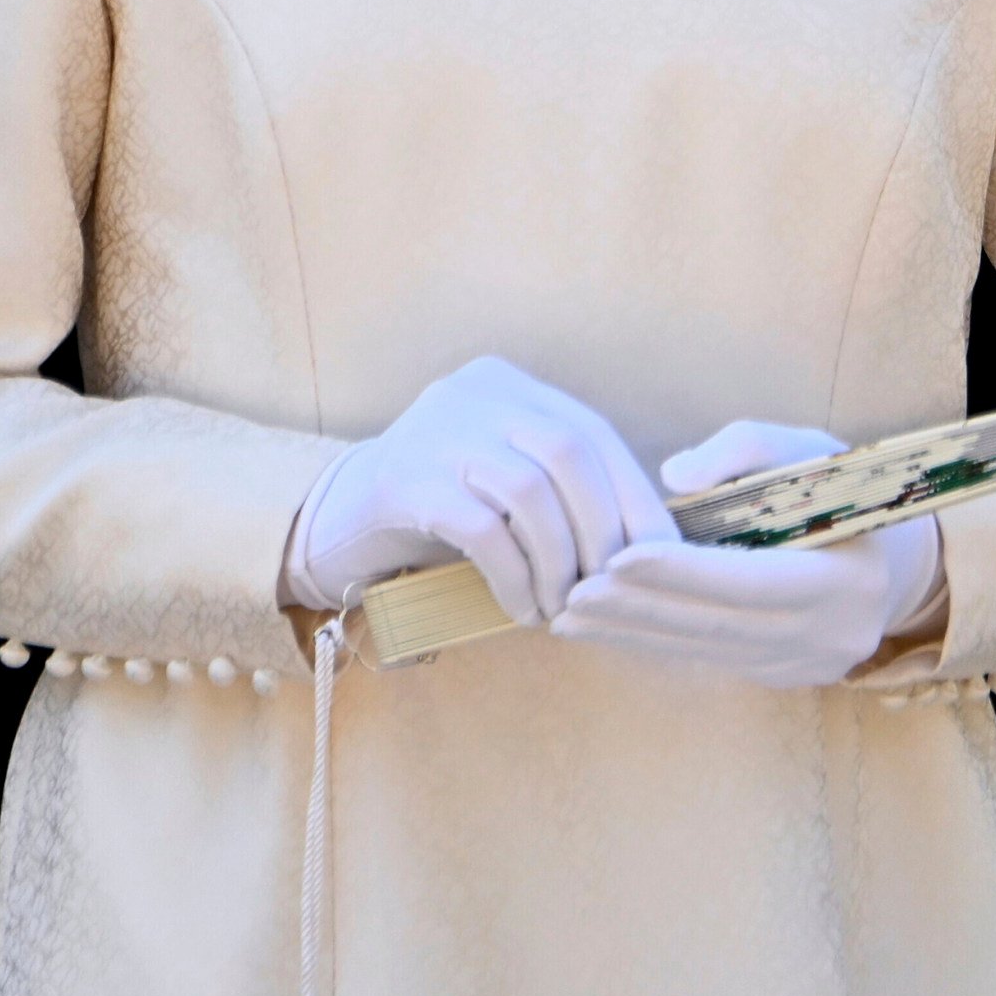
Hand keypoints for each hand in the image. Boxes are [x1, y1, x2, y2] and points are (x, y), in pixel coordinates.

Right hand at [285, 357, 673, 621]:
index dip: (633, 495)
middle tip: (610, 588)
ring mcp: (436, 432)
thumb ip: (561, 485)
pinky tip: (524, 609)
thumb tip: (650, 537)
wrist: (336, 521)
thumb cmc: (442, 509)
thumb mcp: (503, 477)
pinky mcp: (404, 481)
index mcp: (508, 385)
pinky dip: (516, 576)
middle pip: (569, 453)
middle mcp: (474, 394)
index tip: (659, 553)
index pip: (592, 433)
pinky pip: (482, 530)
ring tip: (564, 606)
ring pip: (529, 492)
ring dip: (560, 560)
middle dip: (603, 529)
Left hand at [545, 420, 942, 688]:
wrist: (894, 565)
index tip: (621, 558)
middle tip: (576, 593)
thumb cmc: (844, 493)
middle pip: (719, 625)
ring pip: (705, 650)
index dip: (685, 573)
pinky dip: (651, 642)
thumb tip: (675, 476)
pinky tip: (603, 629)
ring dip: (633, 634)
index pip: (753, 580)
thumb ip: (747, 449)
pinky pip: (706, 659)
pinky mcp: (778, 677)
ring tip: (570, 616)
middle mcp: (828, 634)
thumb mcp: (811, 450)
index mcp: (847, 579)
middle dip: (642, 609)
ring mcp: (804, 665)